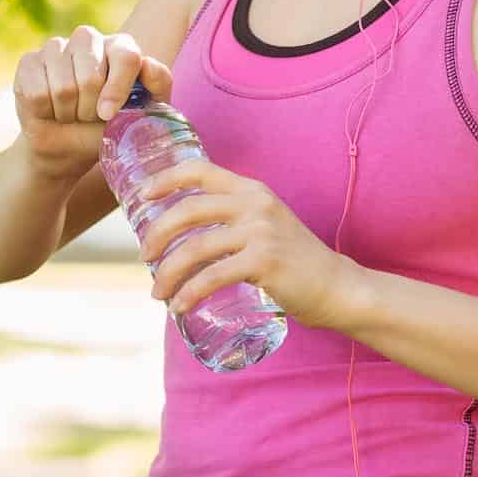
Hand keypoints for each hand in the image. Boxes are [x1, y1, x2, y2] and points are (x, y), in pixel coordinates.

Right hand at [12, 24, 173, 189]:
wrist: (69, 146)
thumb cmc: (110, 127)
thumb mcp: (143, 112)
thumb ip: (157, 85)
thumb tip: (147, 66)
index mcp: (120, 46)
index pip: (125, 57)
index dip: (117, 89)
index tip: (108, 115)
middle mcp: (87, 39)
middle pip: (91, 76)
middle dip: (90, 109)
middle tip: (89, 117)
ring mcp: (55, 47)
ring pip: (63, 87)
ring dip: (68, 113)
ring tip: (71, 114)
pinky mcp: (28, 61)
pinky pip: (37, 92)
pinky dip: (46, 111)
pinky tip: (50, 110)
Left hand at [137, 158, 364, 328]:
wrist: (336, 286)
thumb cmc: (293, 260)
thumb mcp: (264, 224)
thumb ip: (233, 219)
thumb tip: (182, 234)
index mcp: (250, 189)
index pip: (199, 170)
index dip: (165, 178)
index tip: (141, 195)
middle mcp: (254, 204)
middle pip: (187, 210)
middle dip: (157, 234)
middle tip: (143, 256)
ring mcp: (260, 232)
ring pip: (195, 248)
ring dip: (167, 273)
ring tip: (157, 292)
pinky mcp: (264, 262)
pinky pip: (212, 277)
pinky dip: (189, 293)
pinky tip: (179, 306)